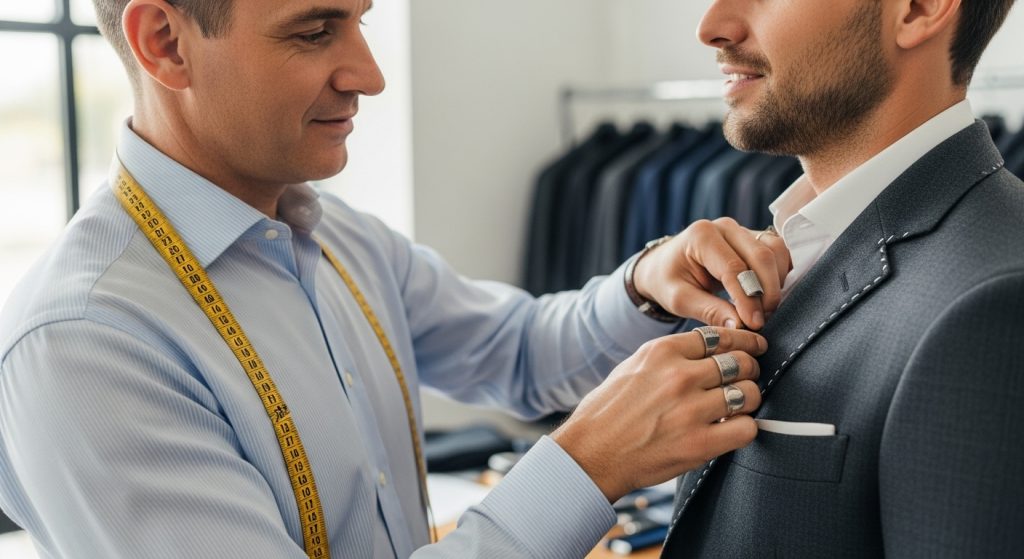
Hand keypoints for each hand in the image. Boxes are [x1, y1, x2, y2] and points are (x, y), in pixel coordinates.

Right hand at [550, 328, 764, 502]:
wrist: (591, 453)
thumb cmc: (608, 411)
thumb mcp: (633, 367)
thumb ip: (670, 356)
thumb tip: (708, 351)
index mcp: (662, 352)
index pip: (719, 336)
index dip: (742, 342)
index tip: (753, 347)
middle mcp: (680, 376)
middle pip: (740, 362)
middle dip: (750, 369)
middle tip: (747, 378)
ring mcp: (691, 410)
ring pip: (749, 393)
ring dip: (749, 399)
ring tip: (738, 406)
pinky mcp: (700, 444)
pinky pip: (746, 428)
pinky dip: (744, 428)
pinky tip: (731, 429)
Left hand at [633, 218, 790, 329]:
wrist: (664, 265)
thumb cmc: (668, 280)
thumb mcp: (679, 299)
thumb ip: (709, 311)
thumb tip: (740, 326)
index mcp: (701, 236)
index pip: (734, 268)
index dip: (747, 298)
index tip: (754, 323)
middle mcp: (724, 227)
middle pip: (761, 255)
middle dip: (767, 291)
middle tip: (764, 319)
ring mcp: (741, 229)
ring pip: (775, 250)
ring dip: (777, 282)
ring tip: (766, 309)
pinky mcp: (753, 237)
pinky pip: (777, 251)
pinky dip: (779, 273)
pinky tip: (769, 295)